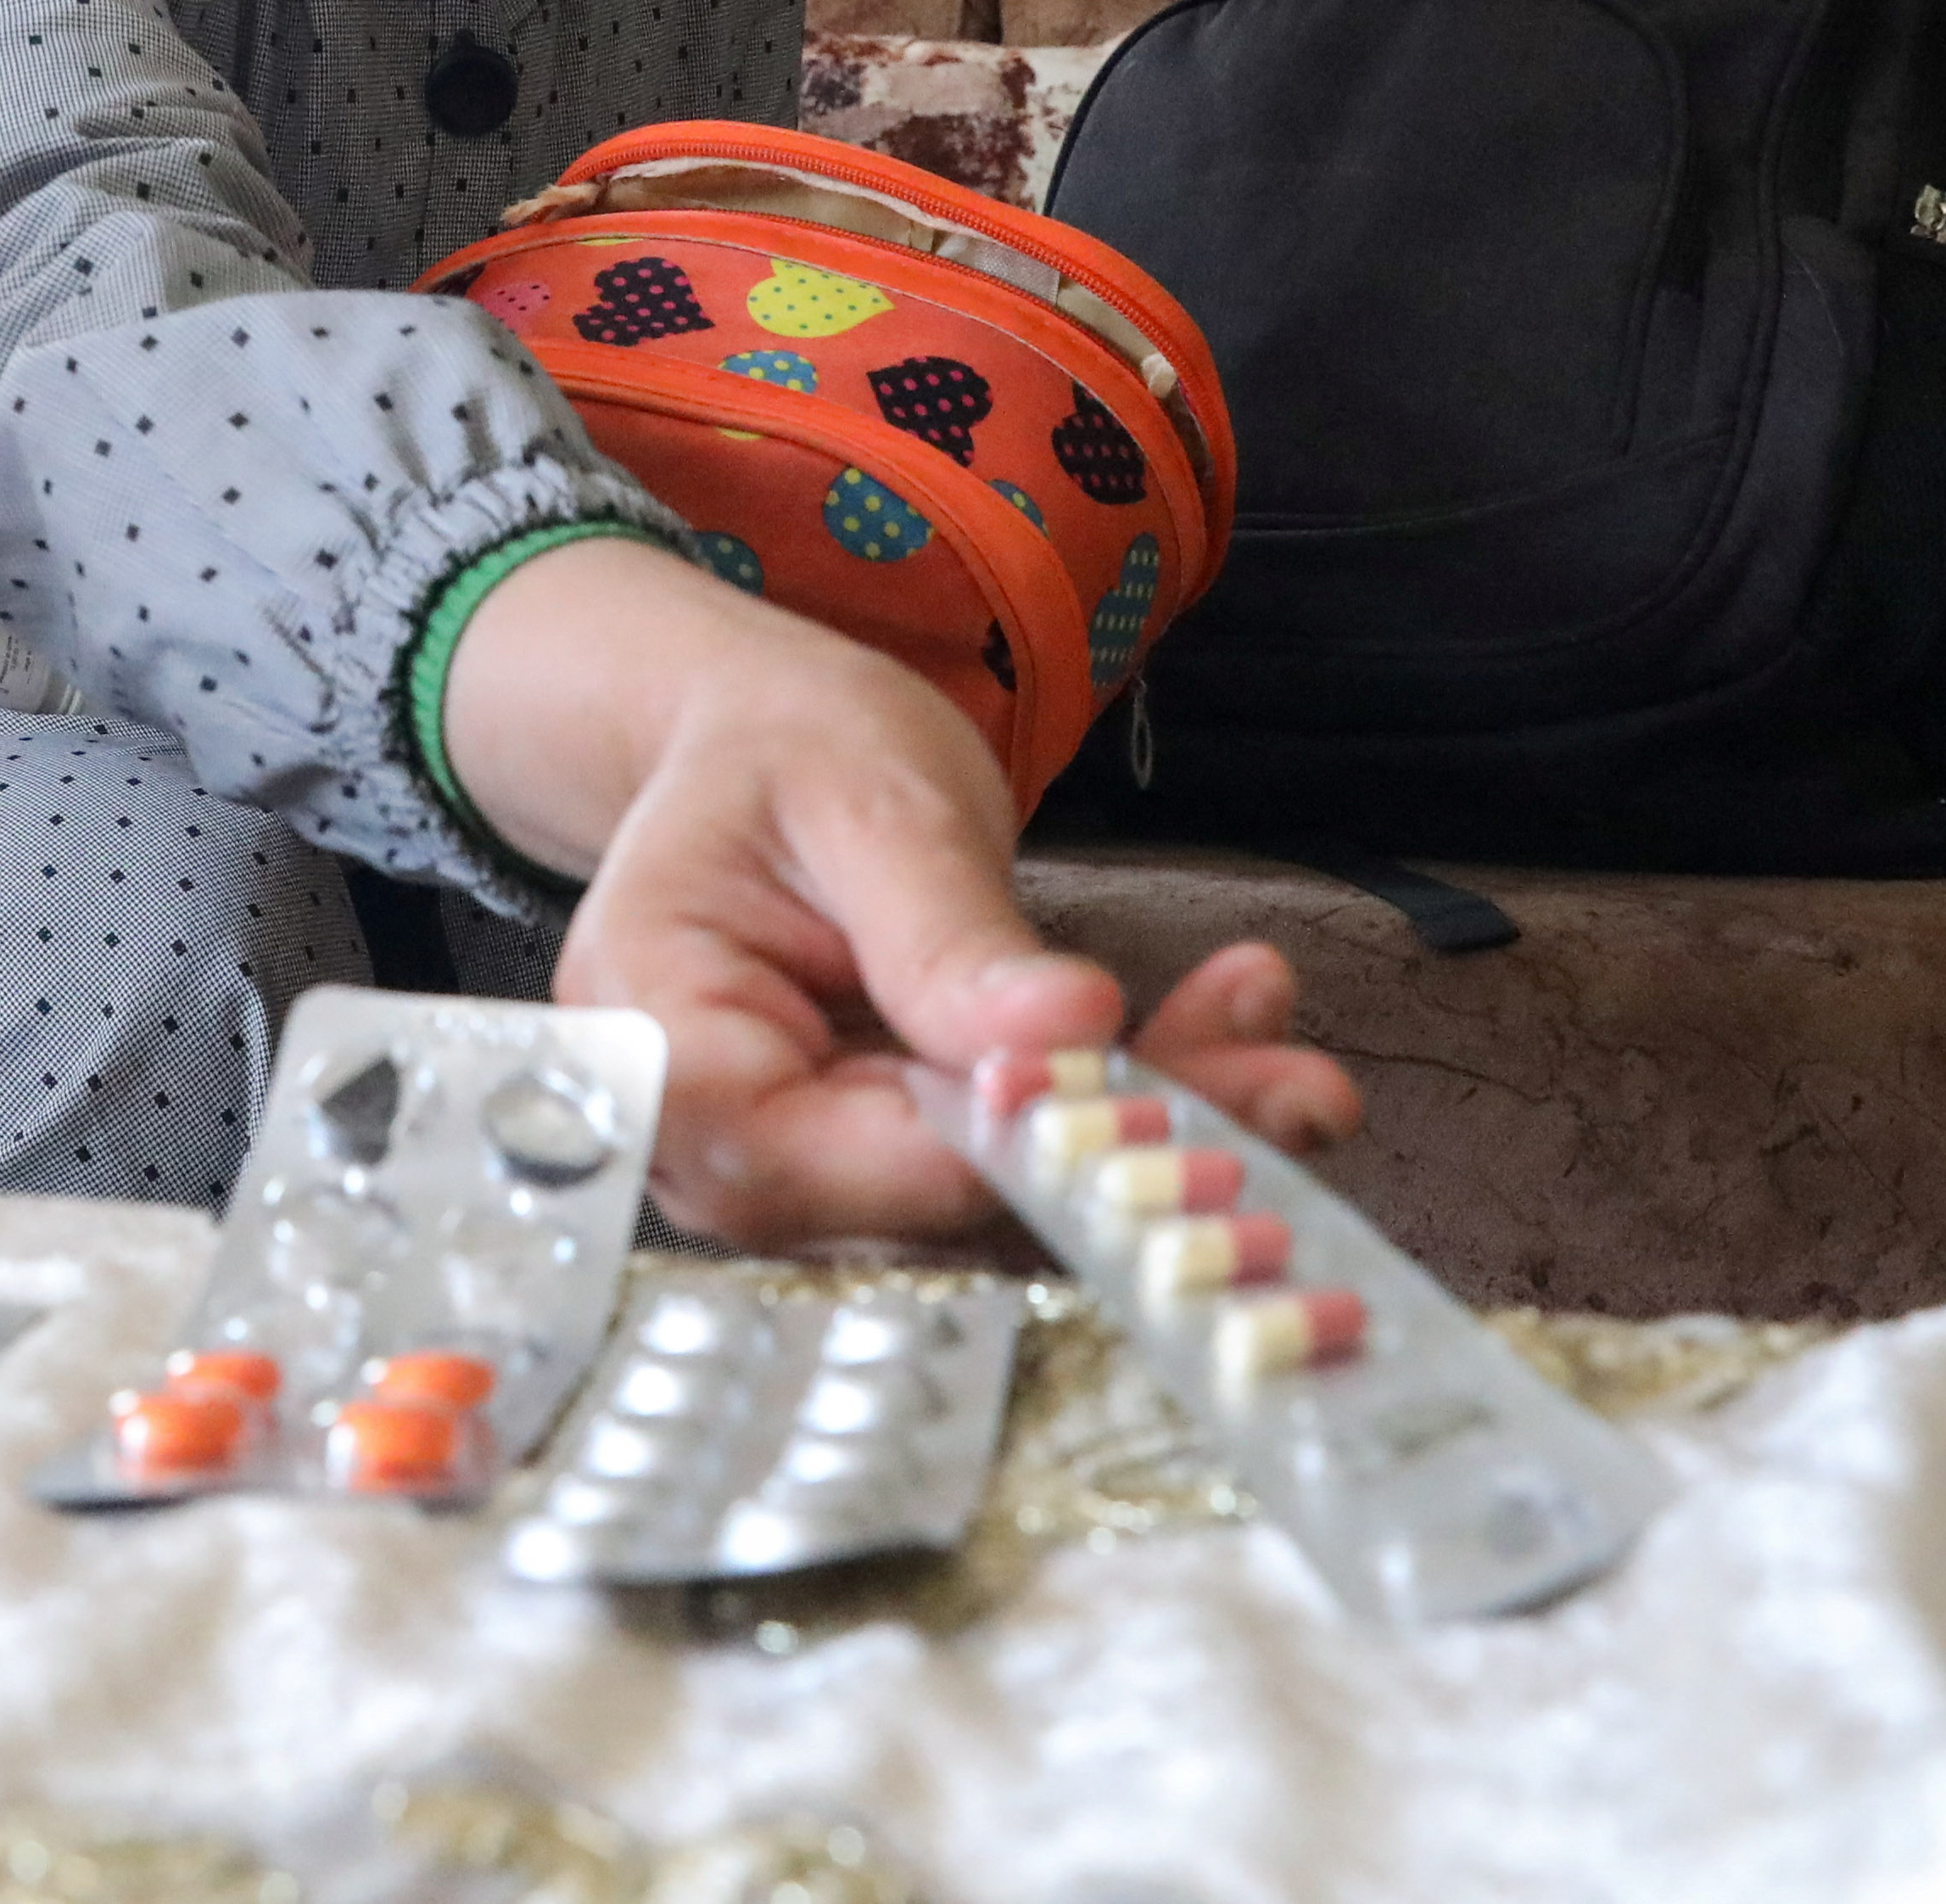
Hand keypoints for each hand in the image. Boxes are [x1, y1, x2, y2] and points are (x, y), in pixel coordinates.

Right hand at [440, 536, 1360, 1244]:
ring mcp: (801, 1167)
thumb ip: (946, 931)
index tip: (1140, 1109)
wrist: (754, 744)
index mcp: (654, 1036)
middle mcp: (710, 1140)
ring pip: (990, 1201)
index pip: (808, 1150)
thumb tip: (1065, 1034)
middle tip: (1288, 1090)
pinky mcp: (889, 1162)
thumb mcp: (864, 796)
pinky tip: (1241, 1036)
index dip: (981, 1149)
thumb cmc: (779, 746)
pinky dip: (1133, 1111)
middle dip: (1116, 1153)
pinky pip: (1016, 1167)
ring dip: (1153, 1138)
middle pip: (918, 1195)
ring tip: (1291, 1065)